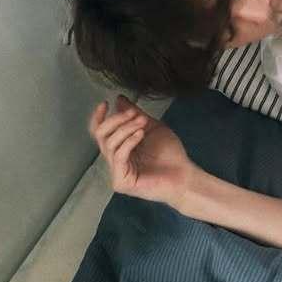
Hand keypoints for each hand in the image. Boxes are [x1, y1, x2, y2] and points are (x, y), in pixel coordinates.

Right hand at [88, 95, 193, 210]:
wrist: (183, 173)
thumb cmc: (169, 153)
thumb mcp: (151, 127)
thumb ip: (135, 114)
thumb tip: (119, 99)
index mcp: (120, 147)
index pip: (100, 133)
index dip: (98, 118)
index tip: (105, 103)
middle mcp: (115, 160)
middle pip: (101, 136)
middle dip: (116, 120)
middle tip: (133, 113)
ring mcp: (117, 172)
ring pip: (109, 144)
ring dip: (126, 128)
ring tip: (142, 123)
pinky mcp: (121, 182)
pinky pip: (118, 156)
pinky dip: (128, 142)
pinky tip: (140, 134)